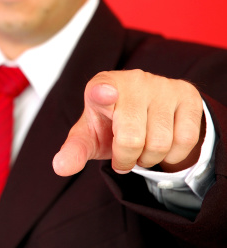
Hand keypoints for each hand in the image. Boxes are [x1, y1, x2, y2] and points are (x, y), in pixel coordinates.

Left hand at [52, 69, 205, 176]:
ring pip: (161, 142)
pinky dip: (174, 155)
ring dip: (150, 158)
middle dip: (126, 158)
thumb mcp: (89, 137)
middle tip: (124, 155)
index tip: (104, 95)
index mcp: (100, 85)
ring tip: (142, 149)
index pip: (101, 88)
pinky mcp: (186, 93)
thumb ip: (74, 151)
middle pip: (132, 138)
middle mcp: (132, 80)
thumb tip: (59, 167)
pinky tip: (164, 144)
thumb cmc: (110, 125)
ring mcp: (161, 85)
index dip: (103, 93)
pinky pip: (186, 139)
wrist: (145, 113)